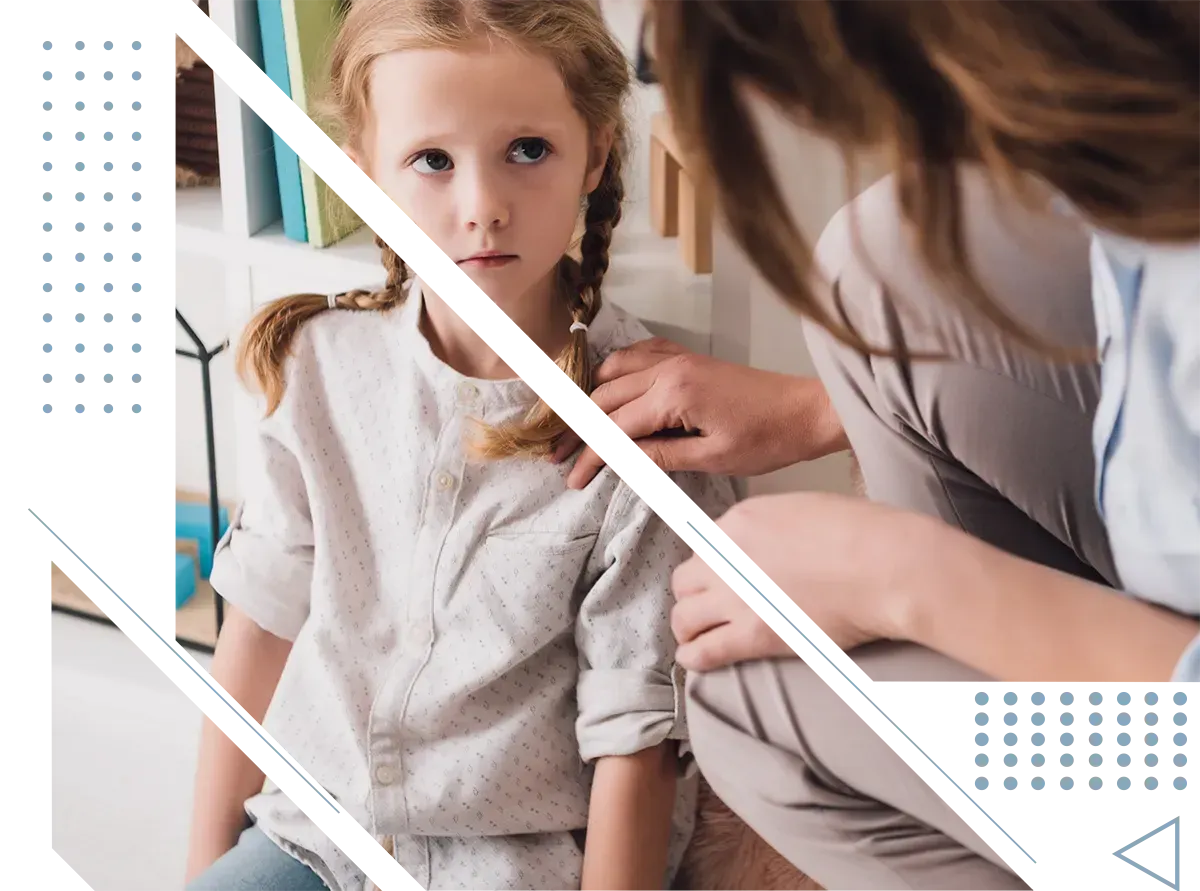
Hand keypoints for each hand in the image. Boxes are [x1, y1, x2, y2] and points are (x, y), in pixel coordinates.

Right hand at [551, 338, 845, 488]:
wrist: (808, 410)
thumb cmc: (767, 440)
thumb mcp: (712, 459)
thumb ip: (659, 456)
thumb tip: (616, 459)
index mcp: (673, 394)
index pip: (615, 426)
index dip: (591, 454)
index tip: (572, 478)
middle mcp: (668, 368)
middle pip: (606, 397)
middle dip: (581, 428)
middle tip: (560, 455)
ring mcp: (676, 358)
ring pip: (615, 369)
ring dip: (594, 397)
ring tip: (579, 425)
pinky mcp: (687, 357)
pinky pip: (640, 353)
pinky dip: (617, 369)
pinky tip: (610, 386)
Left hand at [670, 492, 938, 671]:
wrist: (885, 566)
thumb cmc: (865, 534)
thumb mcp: (809, 508)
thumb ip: (777, 527)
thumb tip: (773, 547)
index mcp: (743, 519)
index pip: (710, 542)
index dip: (718, 561)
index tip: (729, 575)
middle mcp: (729, 556)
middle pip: (686, 577)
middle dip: (693, 591)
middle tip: (705, 605)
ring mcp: (737, 597)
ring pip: (684, 615)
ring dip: (686, 626)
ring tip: (693, 636)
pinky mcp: (754, 635)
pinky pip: (705, 650)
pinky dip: (693, 656)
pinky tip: (693, 659)